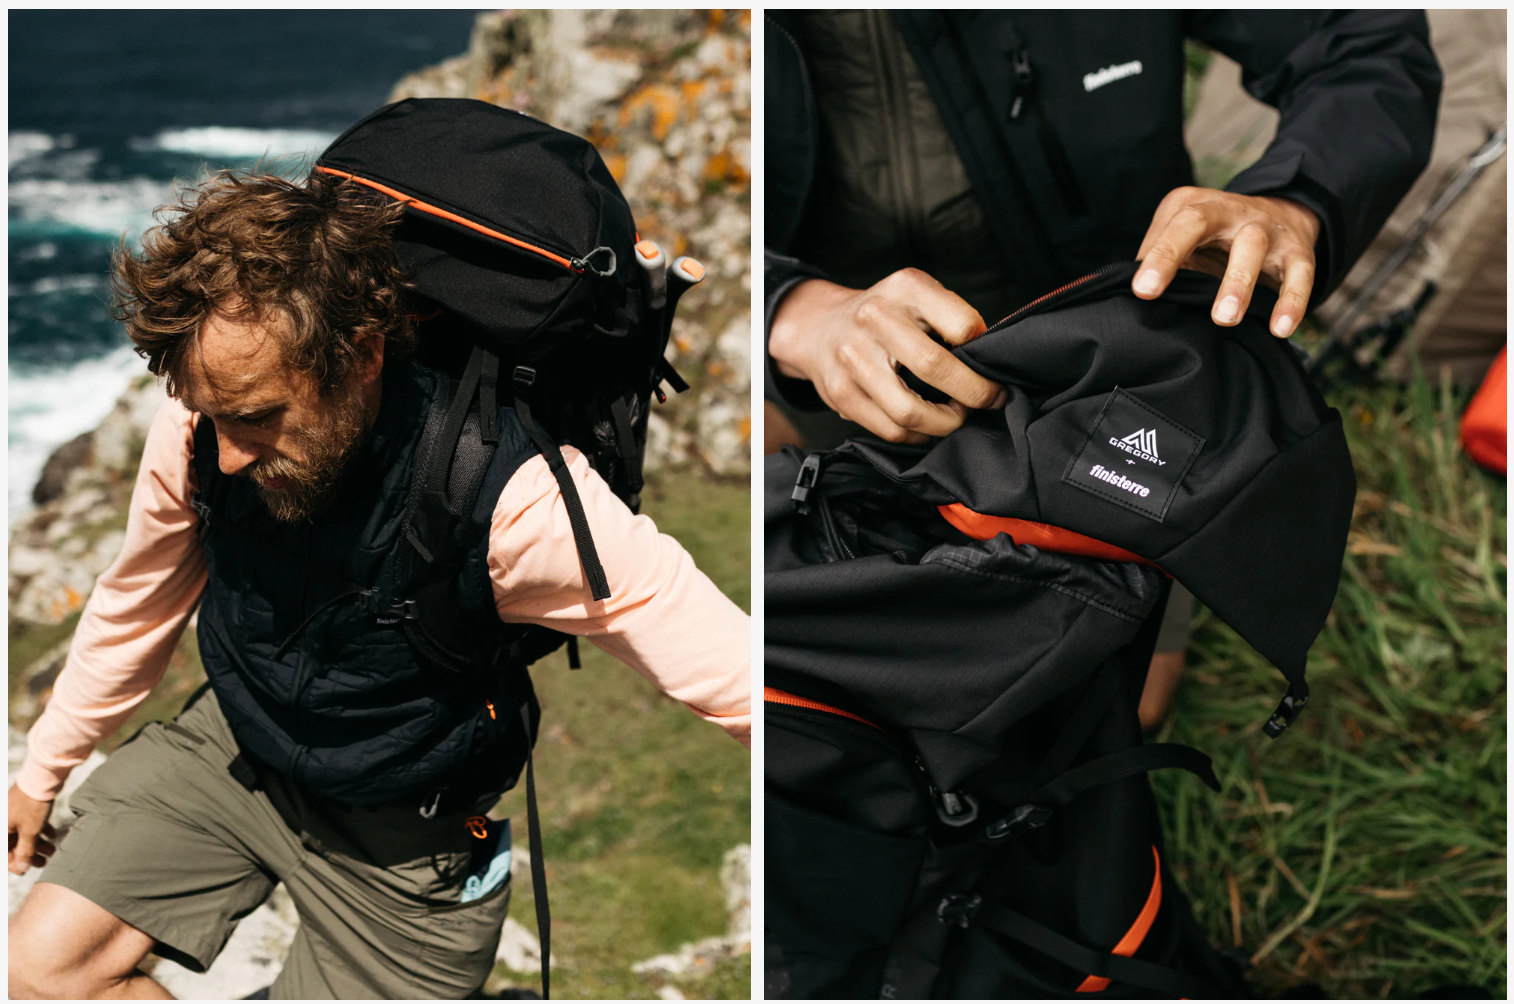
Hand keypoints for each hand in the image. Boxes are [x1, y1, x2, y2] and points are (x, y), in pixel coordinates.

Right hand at [8, 783, 56, 874]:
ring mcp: (13, 813)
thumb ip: (25, 851)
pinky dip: (40, 831)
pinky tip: (53, 836)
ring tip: (53, 850)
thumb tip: (21, 869)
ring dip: (38, 844)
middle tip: (45, 862)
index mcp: (1, 830)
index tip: (27, 870)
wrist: (42, 778)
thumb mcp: (30, 831)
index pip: (4, 853)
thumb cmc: (32, 805)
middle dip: (30, 854)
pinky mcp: (24, 807)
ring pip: (24, 834)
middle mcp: (4, 822)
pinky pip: (29, 823)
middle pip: (14, 844)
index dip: (15, 863)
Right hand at [768, 269, 1003, 442]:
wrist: (820, 327)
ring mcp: (852, 358)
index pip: (962, 326)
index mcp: (904, 289)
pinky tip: (928, 425)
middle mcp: (874, 318)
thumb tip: (990, 362)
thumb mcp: (918, 295)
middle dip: (974, 394)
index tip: (990, 365)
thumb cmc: (886, 315)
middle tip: (988, 400)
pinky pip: (890, 430)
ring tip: (957, 415)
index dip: (983, 352)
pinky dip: (918, 435)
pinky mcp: (840, 393)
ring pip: (910, 411)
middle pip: (936, 367)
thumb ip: (952, 318)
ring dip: (946, 423)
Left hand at [1132, 187, 1319, 337]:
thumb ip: (1154, 260)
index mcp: (1193, 205)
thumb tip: (1120, 295)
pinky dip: (1292, 302)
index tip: (1141, 291)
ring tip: (1225, 319)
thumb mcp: (1182, 240)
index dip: (1156, 257)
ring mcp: (1265, 228)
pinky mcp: (1298, 251)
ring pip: (1251, 247)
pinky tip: (1280, 329)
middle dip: (1175, 255)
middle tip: (1155, 295)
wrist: (1282, 216)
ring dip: (1237, 283)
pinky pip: (1300, 274)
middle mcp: (1228, 210)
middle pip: (1199, 221)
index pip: (1170, 226)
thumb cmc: (1215, 241)